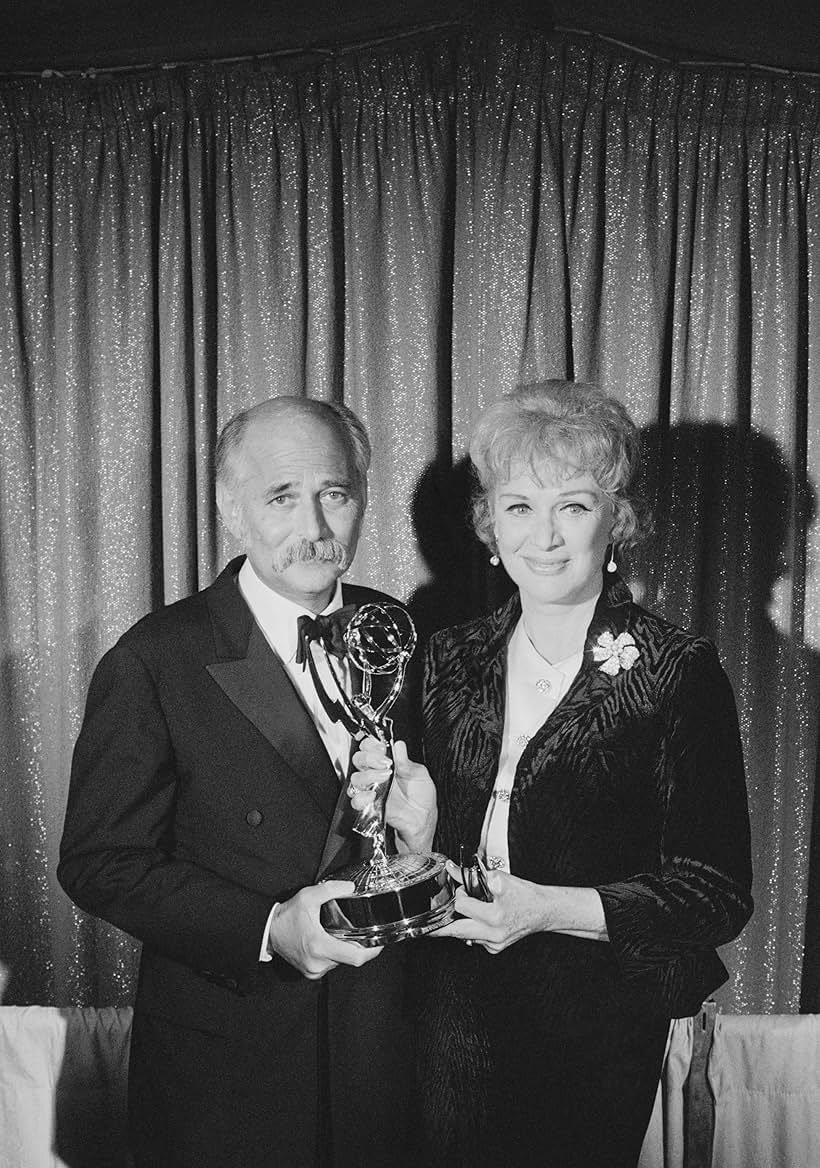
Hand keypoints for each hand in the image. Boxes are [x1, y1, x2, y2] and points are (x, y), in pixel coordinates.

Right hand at [266, 880, 382, 978]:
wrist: (268, 931)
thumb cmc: (286, 916)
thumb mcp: (308, 897)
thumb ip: (331, 889)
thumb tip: (350, 887)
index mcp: (319, 945)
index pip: (356, 958)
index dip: (372, 952)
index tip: (380, 944)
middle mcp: (318, 962)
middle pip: (350, 959)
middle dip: (357, 946)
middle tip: (360, 933)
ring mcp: (314, 970)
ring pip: (340, 962)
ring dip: (344, 950)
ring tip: (339, 935)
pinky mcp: (311, 973)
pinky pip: (331, 965)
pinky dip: (334, 954)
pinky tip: (330, 942)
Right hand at [349, 737, 436, 852]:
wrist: (424, 818)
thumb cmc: (422, 795)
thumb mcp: (418, 774)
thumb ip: (406, 761)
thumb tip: (399, 745)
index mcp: (387, 763)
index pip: (369, 747)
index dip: (371, 744)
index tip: (382, 748)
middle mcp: (376, 774)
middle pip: (358, 759)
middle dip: (369, 757)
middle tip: (384, 762)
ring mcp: (372, 790)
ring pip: (356, 778)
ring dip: (368, 775)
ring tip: (385, 778)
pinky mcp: (370, 806)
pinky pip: (355, 800)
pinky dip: (361, 797)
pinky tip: (373, 795)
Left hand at [431, 862, 547, 953]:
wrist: (544, 911)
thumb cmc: (526, 894)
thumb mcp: (500, 879)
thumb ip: (474, 874)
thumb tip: (453, 869)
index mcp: (494, 916)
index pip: (462, 906)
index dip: (458, 894)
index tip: (461, 888)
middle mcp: (493, 934)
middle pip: (456, 931)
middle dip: (439, 928)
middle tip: (424, 927)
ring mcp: (494, 944)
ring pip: (464, 937)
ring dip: (455, 926)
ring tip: (448, 918)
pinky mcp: (495, 948)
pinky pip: (474, 940)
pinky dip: (469, 930)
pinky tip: (471, 921)